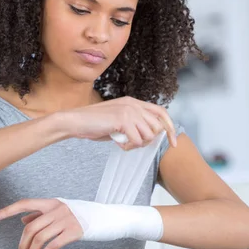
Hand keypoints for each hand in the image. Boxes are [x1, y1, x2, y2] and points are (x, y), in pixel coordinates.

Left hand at [0, 198, 83, 248]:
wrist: (106, 218)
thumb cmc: (80, 215)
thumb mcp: (61, 211)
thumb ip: (41, 214)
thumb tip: (22, 220)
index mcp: (51, 202)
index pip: (25, 204)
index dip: (7, 210)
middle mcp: (57, 209)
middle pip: (30, 228)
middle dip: (22, 246)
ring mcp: (65, 220)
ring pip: (39, 238)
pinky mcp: (73, 232)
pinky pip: (51, 246)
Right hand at [60, 95, 176, 151]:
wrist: (76, 122)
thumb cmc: (94, 124)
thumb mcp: (118, 121)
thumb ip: (134, 123)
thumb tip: (150, 136)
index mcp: (134, 102)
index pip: (161, 113)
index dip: (169, 128)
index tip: (173, 143)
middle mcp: (133, 104)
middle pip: (157, 127)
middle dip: (147, 140)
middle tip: (132, 143)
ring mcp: (128, 111)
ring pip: (148, 135)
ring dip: (137, 144)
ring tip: (123, 142)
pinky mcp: (122, 120)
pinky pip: (136, 141)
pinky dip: (128, 146)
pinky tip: (118, 143)